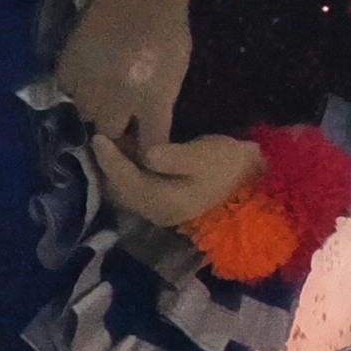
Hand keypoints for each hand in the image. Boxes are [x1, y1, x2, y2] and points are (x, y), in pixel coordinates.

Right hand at [56, 0, 191, 150]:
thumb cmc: (170, 28)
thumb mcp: (177, 71)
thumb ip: (161, 103)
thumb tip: (148, 124)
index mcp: (153, 102)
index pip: (148, 147)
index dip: (145, 152)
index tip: (142, 147)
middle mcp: (118, 100)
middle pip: (110, 134)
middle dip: (117, 128)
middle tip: (122, 112)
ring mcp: (91, 83)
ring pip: (86, 113)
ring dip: (96, 106)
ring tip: (105, 88)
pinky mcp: (69, 64)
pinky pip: (67, 88)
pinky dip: (76, 85)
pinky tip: (89, 72)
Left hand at [91, 132, 263, 227]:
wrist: (253, 178)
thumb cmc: (228, 163)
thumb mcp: (202, 155)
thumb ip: (171, 156)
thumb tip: (145, 154)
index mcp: (164, 202)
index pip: (127, 181)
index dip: (110, 160)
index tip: (97, 138)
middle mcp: (157, 212)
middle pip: (121, 191)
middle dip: (106, 166)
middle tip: (97, 138)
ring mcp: (160, 210)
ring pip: (125, 192)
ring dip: (114, 170)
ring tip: (108, 144)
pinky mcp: (164, 202)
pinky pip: (135, 189)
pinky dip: (126, 173)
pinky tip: (126, 154)